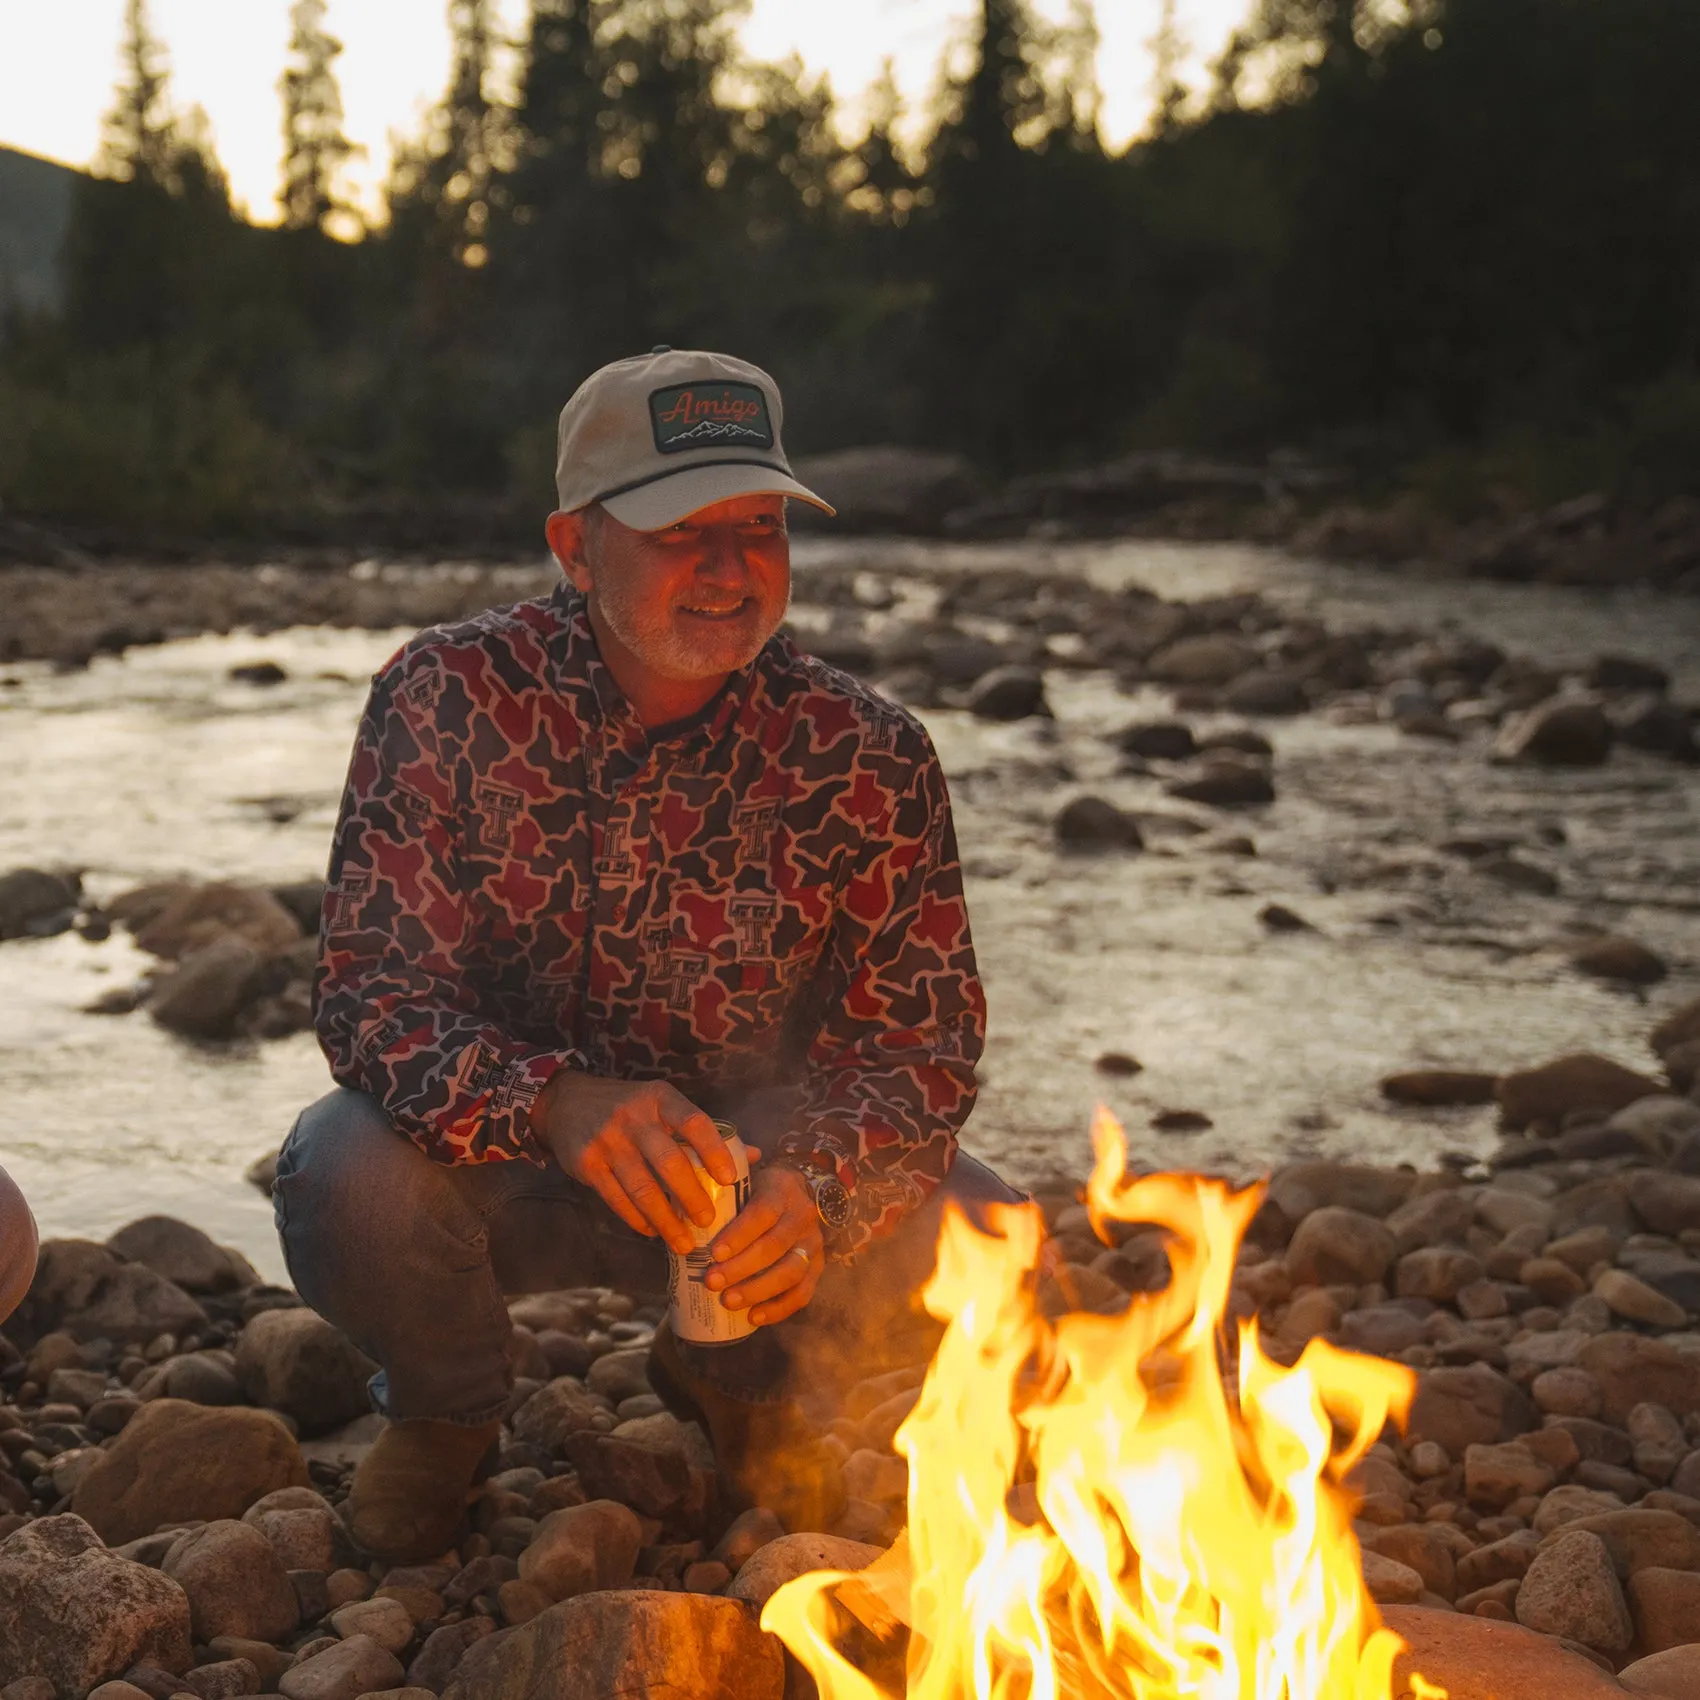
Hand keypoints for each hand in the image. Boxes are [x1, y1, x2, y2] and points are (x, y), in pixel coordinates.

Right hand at [531, 1071, 736, 1254]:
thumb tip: (753, 1156)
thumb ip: (705, 1131)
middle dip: (691, 1197)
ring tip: (684, 1242)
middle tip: (708, 1222)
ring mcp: (608, 1141)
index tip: (730, 1180)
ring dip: (665, 1220)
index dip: (714, 1151)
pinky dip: (637, 1219)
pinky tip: (652, 1231)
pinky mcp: (587, 1164)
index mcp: (660, 1099)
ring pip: (642, 1188)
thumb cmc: (629, 1107)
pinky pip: (617, 1199)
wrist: (566, 1102)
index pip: (694, 1122)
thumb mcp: (664, 1105)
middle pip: (669, 1162)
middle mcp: (634, 1118)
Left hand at [705, 1163, 823, 1325]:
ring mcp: (813, 1244)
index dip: (739, 1235)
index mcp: (782, 1190)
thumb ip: (721, 1190)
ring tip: (728, 1301)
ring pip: (791, 1272)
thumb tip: (683, 1210)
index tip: (714, 1253)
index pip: (763, 1213)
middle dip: (741, 1268)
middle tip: (711, 1282)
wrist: (798, 1190)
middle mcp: (803, 1216)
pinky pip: (803, 1293)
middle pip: (774, 1246)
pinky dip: (779, 1308)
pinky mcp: (817, 1267)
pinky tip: (754, 1317)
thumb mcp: (745, 1178)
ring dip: (758, 1290)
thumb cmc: (759, 1189)